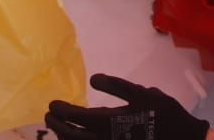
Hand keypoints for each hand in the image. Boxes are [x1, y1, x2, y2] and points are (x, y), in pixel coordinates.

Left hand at [45, 74, 211, 139]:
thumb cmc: (163, 114)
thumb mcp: (143, 93)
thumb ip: (116, 86)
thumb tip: (93, 80)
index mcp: (111, 122)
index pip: (77, 117)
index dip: (62, 110)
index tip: (52, 104)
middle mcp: (105, 139)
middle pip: (72, 136)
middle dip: (58, 126)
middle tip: (50, 116)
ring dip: (66, 137)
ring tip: (59, 127)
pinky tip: (78, 137)